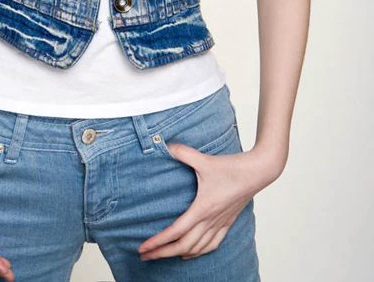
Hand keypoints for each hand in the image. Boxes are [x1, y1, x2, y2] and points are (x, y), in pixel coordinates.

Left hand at [137, 142, 276, 261]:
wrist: (258, 171)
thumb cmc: (232, 167)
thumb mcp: (204, 160)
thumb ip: (183, 153)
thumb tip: (164, 144)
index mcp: (203, 208)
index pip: (176, 232)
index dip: (158, 242)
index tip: (143, 248)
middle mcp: (211, 220)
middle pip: (183, 246)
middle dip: (162, 253)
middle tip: (145, 257)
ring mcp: (220, 223)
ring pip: (197, 248)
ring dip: (178, 254)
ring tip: (162, 255)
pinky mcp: (228, 222)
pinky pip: (212, 244)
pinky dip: (199, 252)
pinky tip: (191, 253)